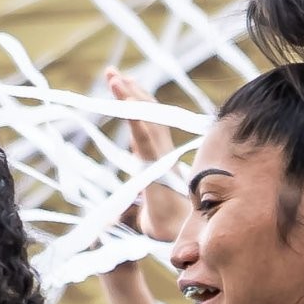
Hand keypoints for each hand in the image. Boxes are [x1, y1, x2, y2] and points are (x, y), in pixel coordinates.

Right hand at [101, 70, 187, 242]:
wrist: (192, 229)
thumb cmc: (166, 229)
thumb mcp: (151, 227)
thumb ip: (134, 220)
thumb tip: (115, 218)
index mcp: (158, 171)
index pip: (147, 140)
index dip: (137, 119)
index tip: (126, 100)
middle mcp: (162, 155)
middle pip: (148, 118)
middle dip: (130, 95)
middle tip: (112, 74)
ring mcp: (162, 152)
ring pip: (151, 116)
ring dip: (134, 95)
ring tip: (117, 76)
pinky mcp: (159, 153)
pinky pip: (151, 123)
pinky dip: (139, 107)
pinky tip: (131, 96)